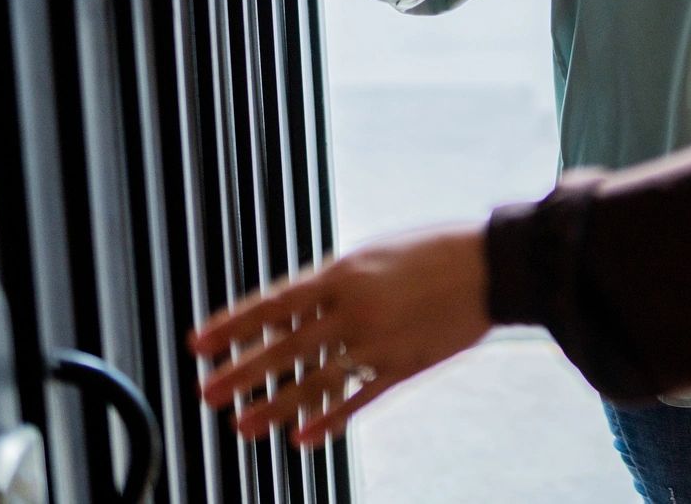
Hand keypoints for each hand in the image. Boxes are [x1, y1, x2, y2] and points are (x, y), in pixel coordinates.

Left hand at [188, 224, 492, 448]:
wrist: (493, 264)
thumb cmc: (433, 250)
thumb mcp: (376, 253)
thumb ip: (335, 281)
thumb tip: (292, 307)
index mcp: (343, 274)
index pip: (273, 304)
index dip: (231, 325)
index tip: (197, 344)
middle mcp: (354, 309)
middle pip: (284, 347)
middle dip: (240, 372)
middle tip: (205, 393)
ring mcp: (379, 341)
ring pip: (315, 381)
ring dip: (274, 406)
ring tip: (241, 426)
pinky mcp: (405, 366)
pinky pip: (359, 399)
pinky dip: (329, 420)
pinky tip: (302, 439)